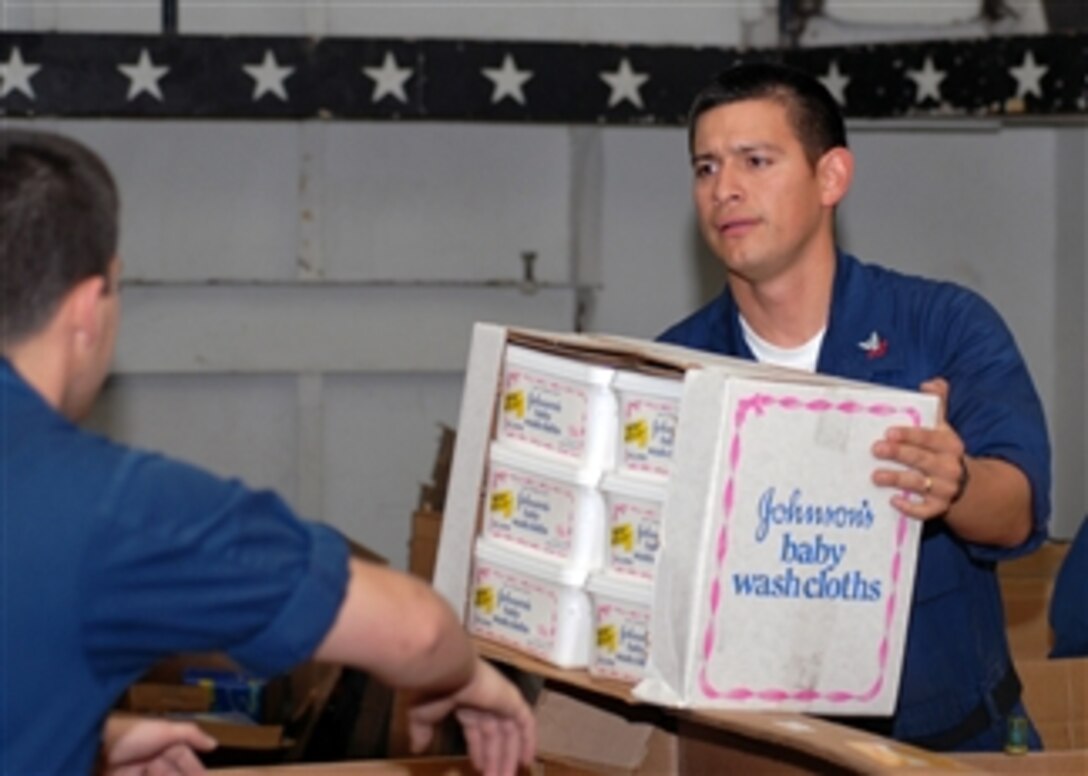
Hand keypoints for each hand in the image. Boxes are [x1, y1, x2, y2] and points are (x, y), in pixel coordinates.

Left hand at [100, 715, 216, 775]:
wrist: (95, 745)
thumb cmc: (134, 735)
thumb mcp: (165, 730)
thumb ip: (190, 735)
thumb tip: (215, 744)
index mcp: (162, 743)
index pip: (184, 759)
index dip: (195, 770)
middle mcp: (150, 758)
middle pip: (170, 772)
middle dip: (181, 775)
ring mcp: (134, 771)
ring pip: (158, 775)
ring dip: (169, 775)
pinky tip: (153, 775)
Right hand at [405, 658, 535, 775]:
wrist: (444, 670)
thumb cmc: (431, 691)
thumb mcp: (421, 716)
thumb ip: (421, 731)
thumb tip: (415, 748)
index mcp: (464, 702)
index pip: (477, 730)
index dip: (479, 750)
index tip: (479, 768)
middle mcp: (484, 700)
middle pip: (495, 735)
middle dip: (494, 759)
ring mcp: (499, 699)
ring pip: (509, 733)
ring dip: (508, 758)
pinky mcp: (512, 700)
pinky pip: (526, 722)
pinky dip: (528, 740)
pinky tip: (526, 760)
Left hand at [871, 378, 968, 519]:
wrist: (968, 486)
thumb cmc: (943, 452)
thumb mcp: (943, 428)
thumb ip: (937, 405)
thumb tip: (932, 383)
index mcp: (950, 444)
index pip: (930, 438)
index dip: (910, 435)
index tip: (889, 432)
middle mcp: (950, 466)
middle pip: (922, 459)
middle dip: (899, 454)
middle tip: (876, 449)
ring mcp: (945, 489)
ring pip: (919, 484)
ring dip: (897, 479)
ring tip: (876, 475)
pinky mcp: (939, 508)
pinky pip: (926, 511)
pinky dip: (911, 508)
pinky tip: (893, 501)